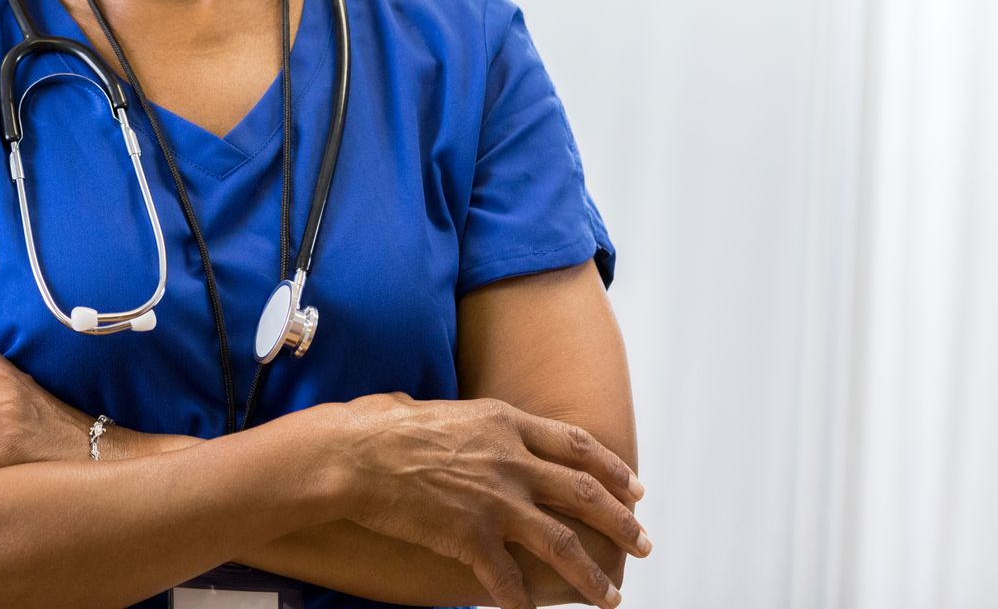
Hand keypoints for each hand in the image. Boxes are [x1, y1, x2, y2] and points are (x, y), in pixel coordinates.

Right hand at [340, 393, 650, 608]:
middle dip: (623, 523)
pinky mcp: (471, 537)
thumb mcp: (436, 408)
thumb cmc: (381, 427)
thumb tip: (459, 422)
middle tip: (643, 543)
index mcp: (505, 423)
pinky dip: (523, 603)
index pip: (577, 445)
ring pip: (563, 543)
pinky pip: (509, 580)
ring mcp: (496, 501)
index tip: (635, 488)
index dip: (613, 469)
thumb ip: (464, 422)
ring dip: (593, 575)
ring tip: (611, 596)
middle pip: (585, 493)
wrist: (354, 456)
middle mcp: (512, 461)